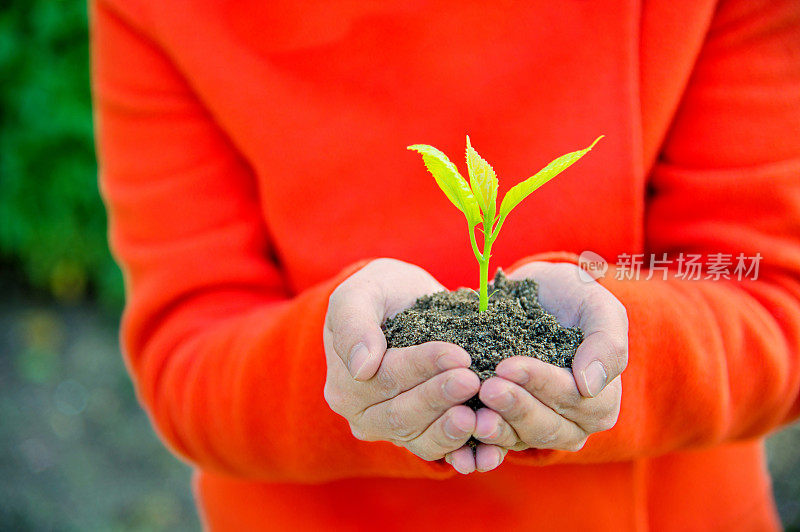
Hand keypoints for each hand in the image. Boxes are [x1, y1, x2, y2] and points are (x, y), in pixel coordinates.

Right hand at [323, 258, 505, 472]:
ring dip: (451, 429)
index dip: (421, 367)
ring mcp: (393, 430)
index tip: (457, 355)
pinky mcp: (422, 437)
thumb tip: (361, 368)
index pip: (384, 378)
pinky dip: (464, 451)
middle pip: (402, 413)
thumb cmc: (381, 292)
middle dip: (439, 397)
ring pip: (421, 438)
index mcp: (345, 382)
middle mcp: (364, 414)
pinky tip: (488, 447)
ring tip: (479, 415)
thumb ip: (353, 324)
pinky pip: (440, 451)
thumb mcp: (360, 293)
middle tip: (473, 381)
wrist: (408, 302)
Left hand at [473, 261, 627, 452]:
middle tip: (488, 388)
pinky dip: (478, 445)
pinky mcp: (507, 428)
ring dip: (497, 428)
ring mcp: (538, 428)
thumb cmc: (569, 296)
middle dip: (516, 407)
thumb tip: (590, 386)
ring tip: (474, 413)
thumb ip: (607, 343)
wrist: (528, 293)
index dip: (542, 385)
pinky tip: (461, 440)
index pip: (575, 400)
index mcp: (601, 398)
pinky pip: (495, 444)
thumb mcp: (596, 306)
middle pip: (547, 426)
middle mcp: (573, 422)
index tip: (508, 366)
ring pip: (520, 439)